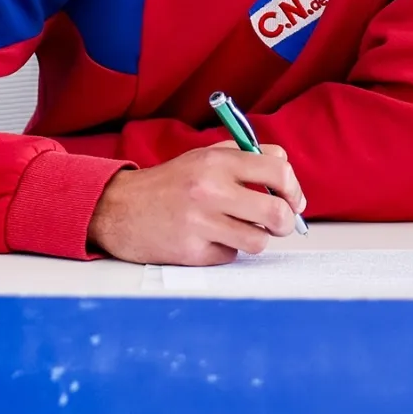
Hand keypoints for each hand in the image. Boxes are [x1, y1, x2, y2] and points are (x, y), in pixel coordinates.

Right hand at [88, 141, 305, 264]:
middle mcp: (210, 190)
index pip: (278, 169)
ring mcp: (200, 223)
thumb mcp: (205, 157)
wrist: (118, 209)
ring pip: (258, 240)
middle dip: (286, 222)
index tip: (294, 200)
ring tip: (239, 230)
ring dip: (255, 238)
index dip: (294, 188)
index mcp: (217, 161)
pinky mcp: (190, 252)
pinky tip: (208, 239)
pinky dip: (225, 250)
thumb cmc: (169, 183)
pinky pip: (229, 256)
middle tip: (280, 224)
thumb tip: (287, 180)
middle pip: (276, 212)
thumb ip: (246, 159)